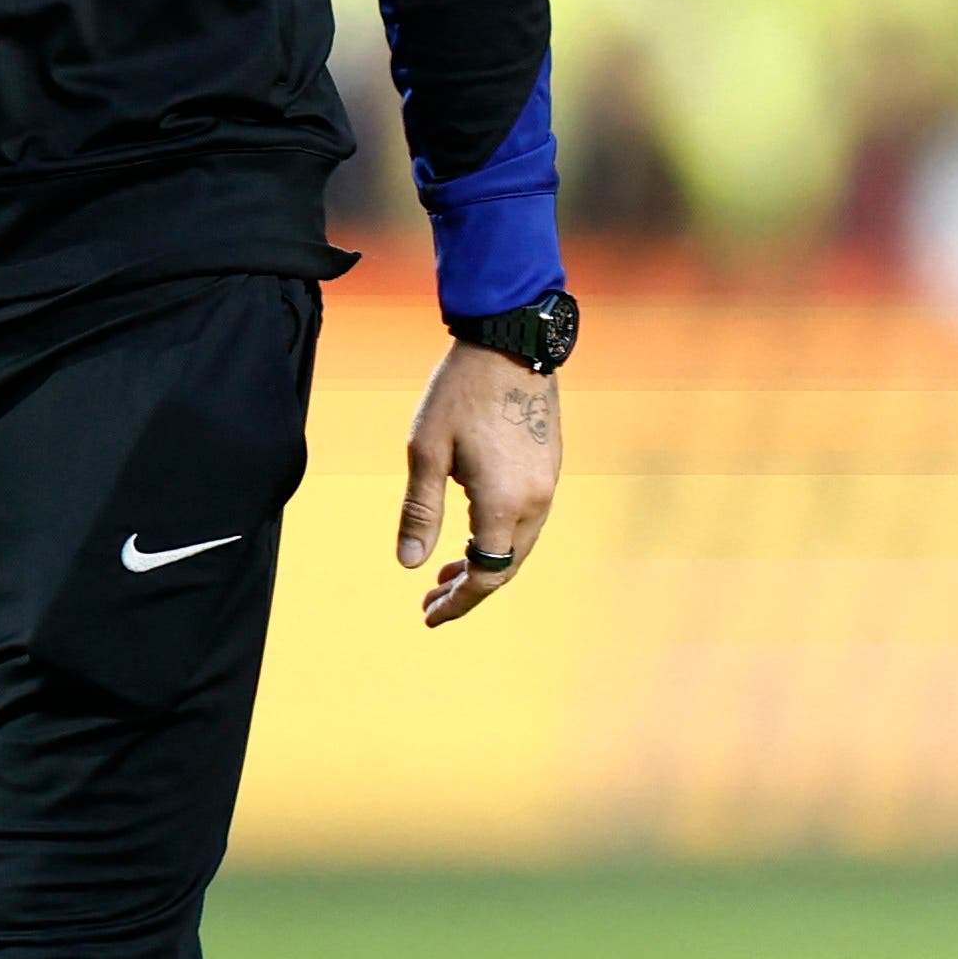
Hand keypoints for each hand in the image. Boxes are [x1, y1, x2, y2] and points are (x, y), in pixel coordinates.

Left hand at [399, 342, 558, 627]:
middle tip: (431, 597)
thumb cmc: (460, 394)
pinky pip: (527, 521)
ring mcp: (548, 484)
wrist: (510, 344)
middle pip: (506, 566)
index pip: (485, 573)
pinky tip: (473, 533)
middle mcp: (535, 501)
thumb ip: (420, 511)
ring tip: (447, 570)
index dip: (458, 601)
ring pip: (518, 545)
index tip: (429, 614)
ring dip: (484, 563)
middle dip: (470, 589)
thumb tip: (409, 564)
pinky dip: (499, 538)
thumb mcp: (426, 452)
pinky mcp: (549, 467)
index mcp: (503, 502)